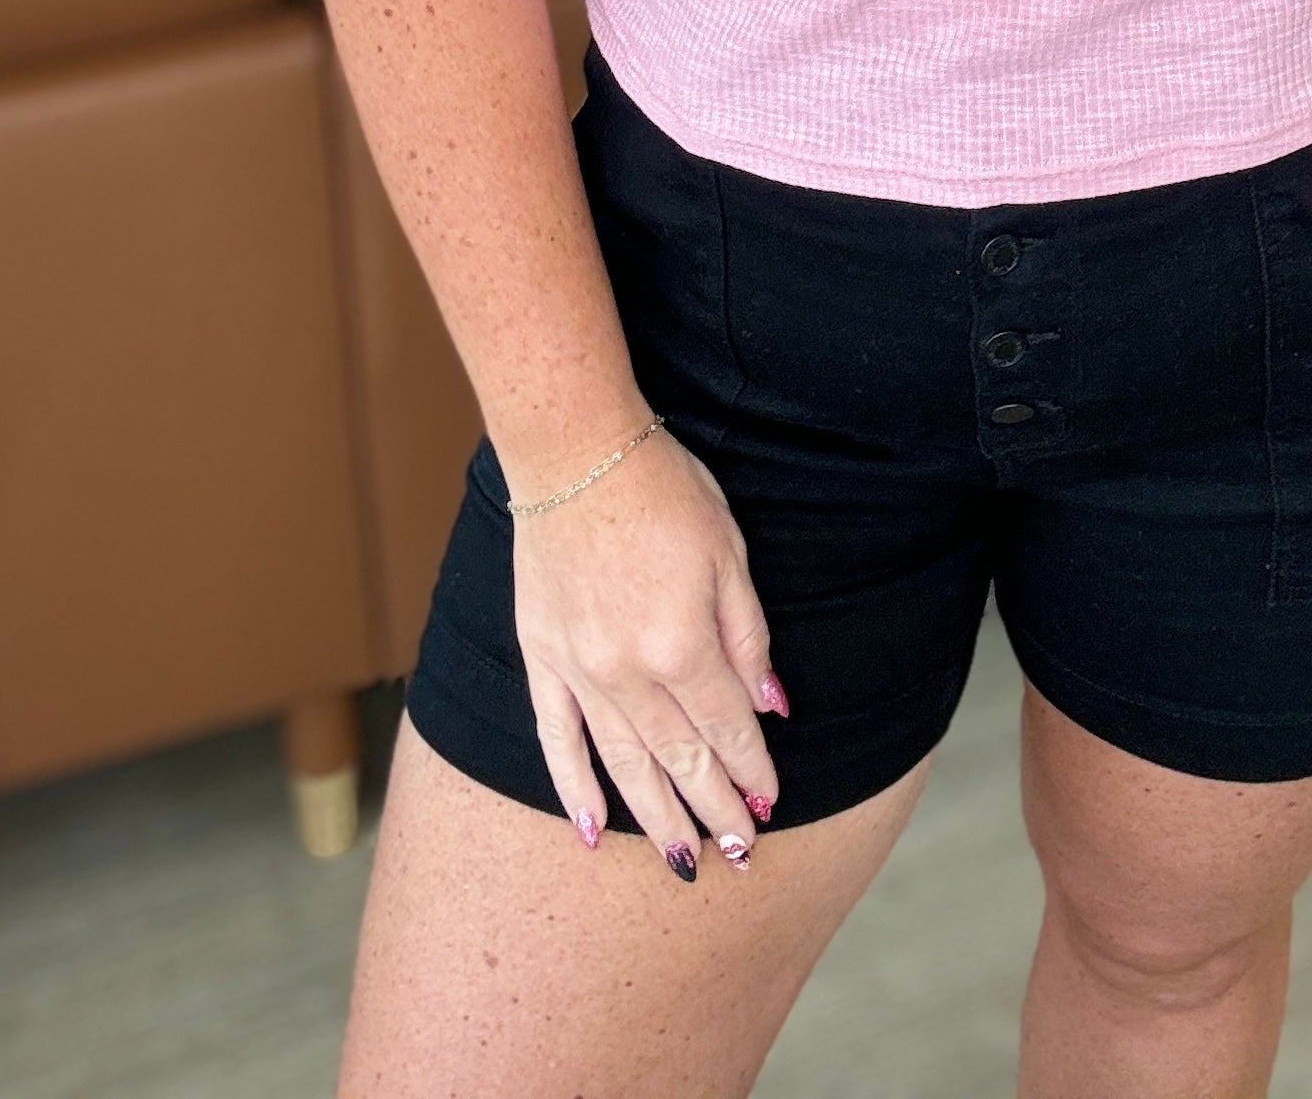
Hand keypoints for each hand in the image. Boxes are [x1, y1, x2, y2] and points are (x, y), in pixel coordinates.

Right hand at [511, 423, 784, 879]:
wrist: (576, 450)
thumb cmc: (664, 490)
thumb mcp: (729, 553)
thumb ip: (748, 636)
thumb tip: (770, 707)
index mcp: (682, 644)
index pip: (726, 728)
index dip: (751, 769)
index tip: (770, 805)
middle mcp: (628, 672)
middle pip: (679, 758)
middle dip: (713, 809)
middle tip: (738, 852)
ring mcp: (578, 671)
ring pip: (623, 764)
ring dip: (656, 815)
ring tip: (683, 860)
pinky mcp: (541, 658)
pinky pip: (556, 740)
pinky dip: (574, 790)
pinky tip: (593, 831)